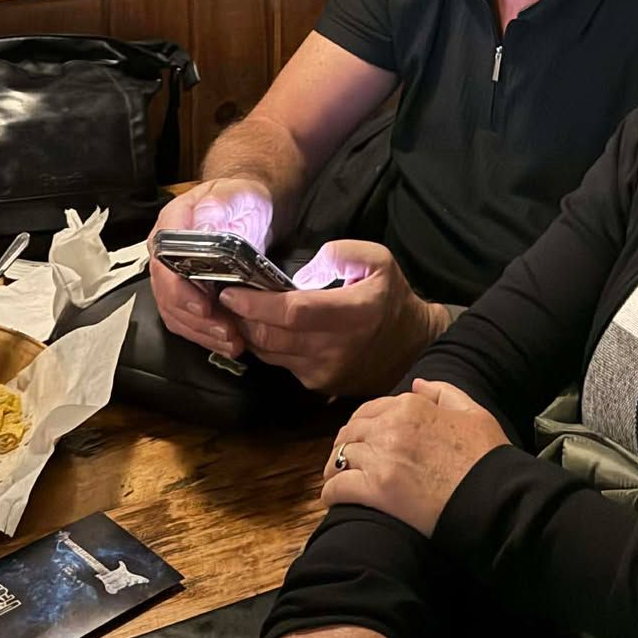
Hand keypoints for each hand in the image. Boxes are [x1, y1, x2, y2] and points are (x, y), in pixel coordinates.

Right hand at [148, 175, 273, 357]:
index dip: (181, 290)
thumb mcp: (234, 196)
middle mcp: (164, 253)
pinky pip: (186, 320)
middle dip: (196, 320)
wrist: (248, 207)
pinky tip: (225, 342)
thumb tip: (204, 230)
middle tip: (227, 333)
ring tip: (231, 343)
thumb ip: (218, 209)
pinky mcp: (186, 292)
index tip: (205, 307)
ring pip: (175, 314)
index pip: (163, 264)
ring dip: (202, 333)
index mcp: (170, 225)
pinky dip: (205, 335)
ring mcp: (172, 275)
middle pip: (167, 296)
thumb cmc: (240, 199)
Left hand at [220, 242, 447, 395]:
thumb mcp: (379, 260)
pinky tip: (261, 327)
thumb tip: (303, 273)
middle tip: (224, 297)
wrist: (413, 346)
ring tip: (235, 311)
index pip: (293, 311)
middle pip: (272, 336)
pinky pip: (280, 363)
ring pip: (269, 353)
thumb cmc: (391, 297)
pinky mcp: (317, 384)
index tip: (230, 290)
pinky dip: (265, 344)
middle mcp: (335, 348)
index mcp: (353, 313)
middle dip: (241, 317)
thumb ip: (342, 253)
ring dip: (248, 332)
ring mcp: (324, 372)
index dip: (257, 303)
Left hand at [322, 379, 508, 535]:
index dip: (361, 425)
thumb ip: (443, 392)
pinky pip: (340, 486)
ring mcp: (382, 458)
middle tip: (342, 460)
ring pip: (341, 456)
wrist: (492, 496)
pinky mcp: (377, 490)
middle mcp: (391, 426)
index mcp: (411, 406)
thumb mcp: (472, 411)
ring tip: (335, 478)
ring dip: (335, 467)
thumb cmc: (486, 456)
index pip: (370, 410)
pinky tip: (332, 498)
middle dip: (344, 445)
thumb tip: (415, 384)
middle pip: (351, 432)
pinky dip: (332, 492)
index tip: (360, 438)